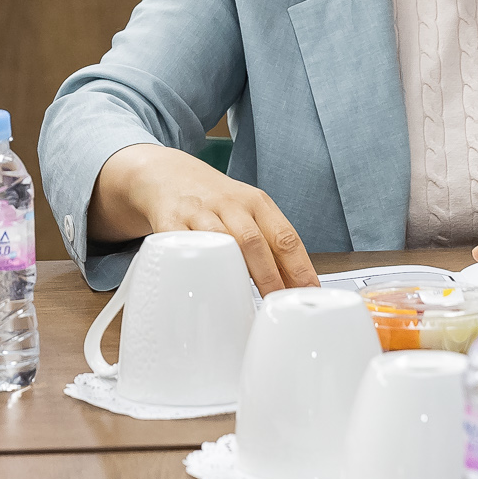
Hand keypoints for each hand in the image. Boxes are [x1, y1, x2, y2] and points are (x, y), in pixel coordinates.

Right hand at [92, 144, 319, 294]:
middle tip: (277, 304)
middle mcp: (231, 204)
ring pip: (221, 242)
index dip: (299, 268)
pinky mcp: (170, 222)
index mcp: (257, 204)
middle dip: (269, 277)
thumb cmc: (216, 201)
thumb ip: (269, 243)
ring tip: (245, 302)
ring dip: (235, 273)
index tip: (309, 293)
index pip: (285, 237)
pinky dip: (197, 265)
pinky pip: (184, 245)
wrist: (169, 174)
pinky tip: (205, 284)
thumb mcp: (247, 211)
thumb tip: (295, 285)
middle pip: (254, 242)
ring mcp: (199, 212)